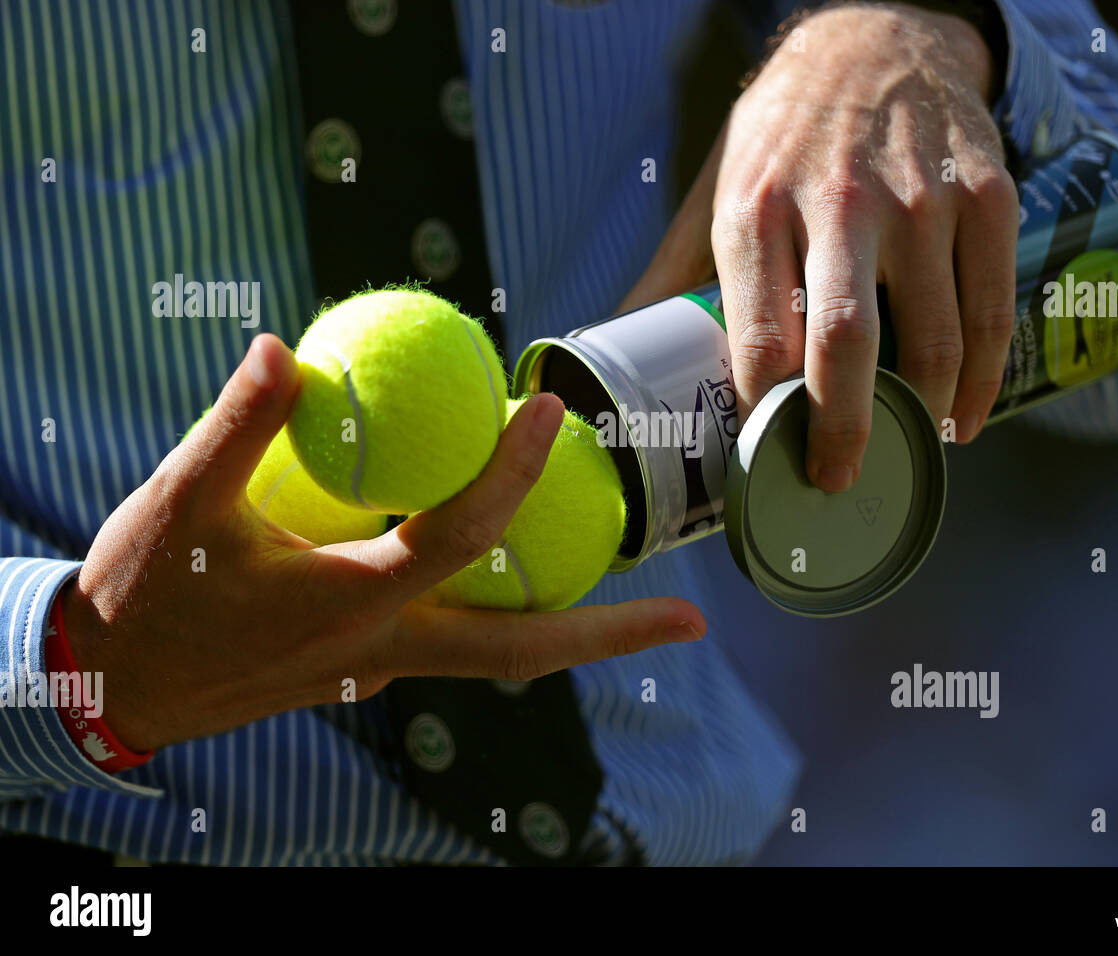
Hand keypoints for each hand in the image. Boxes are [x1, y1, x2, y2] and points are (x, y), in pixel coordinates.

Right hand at [63, 335, 704, 752]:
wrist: (108, 687)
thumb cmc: (141, 597)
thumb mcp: (178, 504)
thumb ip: (238, 427)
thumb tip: (286, 346)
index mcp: (347, 602)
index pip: (458, 536)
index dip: (510, 470)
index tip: (549, 409)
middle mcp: (383, 651)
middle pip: (520, 651)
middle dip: (611, 638)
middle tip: (694, 625)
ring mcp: (379, 672)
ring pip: (495, 655)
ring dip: (569, 630)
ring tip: (636, 601)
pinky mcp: (365, 674)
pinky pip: (454, 643)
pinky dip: (499, 612)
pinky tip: (512, 571)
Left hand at [621, 2, 1018, 490]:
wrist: (874, 37)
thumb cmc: (786, 131)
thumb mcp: (715, 185)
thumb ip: (674, 270)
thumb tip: (615, 341)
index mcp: (756, 206)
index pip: (758, 338)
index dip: (763, 412)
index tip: (766, 454)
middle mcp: (839, 202)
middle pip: (844, 345)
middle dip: (841, 433)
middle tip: (835, 478)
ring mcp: (919, 199)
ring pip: (930, 338)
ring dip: (920, 414)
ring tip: (906, 446)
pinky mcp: (984, 195)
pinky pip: (989, 309)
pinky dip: (980, 378)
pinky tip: (961, 414)